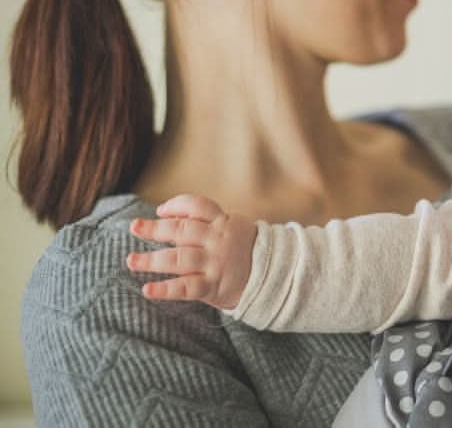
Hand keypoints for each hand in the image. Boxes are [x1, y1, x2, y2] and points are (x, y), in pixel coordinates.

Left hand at [126, 194, 257, 310]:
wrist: (275, 275)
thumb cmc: (246, 250)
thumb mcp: (234, 227)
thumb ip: (208, 222)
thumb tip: (170, 216)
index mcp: (224, 222)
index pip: (198, 206)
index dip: (176, 206)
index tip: (160, 211)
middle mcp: (217, 240)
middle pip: (182, 231)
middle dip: (155, 229)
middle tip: (135, 228)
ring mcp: (215, 263)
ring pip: (178, 258)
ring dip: (151, 260)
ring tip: (132, 260)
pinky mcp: (213, 286)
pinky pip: (186, 288)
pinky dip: (165, 289)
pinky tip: (147, 290)